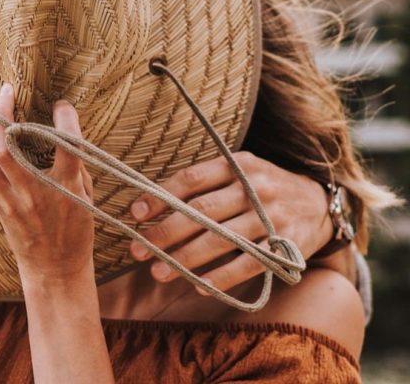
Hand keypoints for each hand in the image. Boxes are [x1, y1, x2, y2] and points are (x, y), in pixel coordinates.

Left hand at [0, 84, 93, 283]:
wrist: (55, 270)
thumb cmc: (75, 229)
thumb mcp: (86, 195)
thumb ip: (76, 162)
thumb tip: (63, 127)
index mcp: (65, 189)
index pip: (66, 146)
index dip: (66, 119)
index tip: (63, 105)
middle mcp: (33, 194)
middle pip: (7, 149)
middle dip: (2, 113)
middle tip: (6, 91)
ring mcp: (10, 201)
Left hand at [129, 152, 332, 292]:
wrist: (319, 202)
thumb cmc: (260, 188)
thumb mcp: (236, 172)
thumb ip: (201, 184)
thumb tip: (149, 203)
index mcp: (236, 164)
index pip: (190, 179)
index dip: (160, 197)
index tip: (134, 215)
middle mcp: (254, 188)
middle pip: (202, 211)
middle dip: (166, 232)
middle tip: (138, 250)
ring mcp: (272, 217)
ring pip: (221, 240)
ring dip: (186, 258)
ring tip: (158, 272)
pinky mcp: (286, 245)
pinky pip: (250, 265)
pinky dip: (223, 278)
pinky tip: (199, 287)